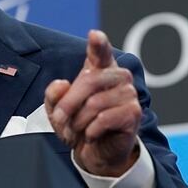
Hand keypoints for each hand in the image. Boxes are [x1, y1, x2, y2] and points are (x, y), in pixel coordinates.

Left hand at [44, 30, 141, 176]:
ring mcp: (129, 93)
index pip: (100, 52)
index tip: (94, 35)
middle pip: (89, 81)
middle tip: (60, 121)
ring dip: (78, 123)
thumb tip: (61, 84)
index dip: (98, 44)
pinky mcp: (134, 113)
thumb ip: (54, 96)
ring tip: (76, 131)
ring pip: (94, 104)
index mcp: (100, 69)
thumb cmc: (80, 124)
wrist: (96, 152)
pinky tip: (92, 135)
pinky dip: (91, 132)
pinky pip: (103, 120)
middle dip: (68, 104)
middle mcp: (119, 76)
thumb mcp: (58, 111)